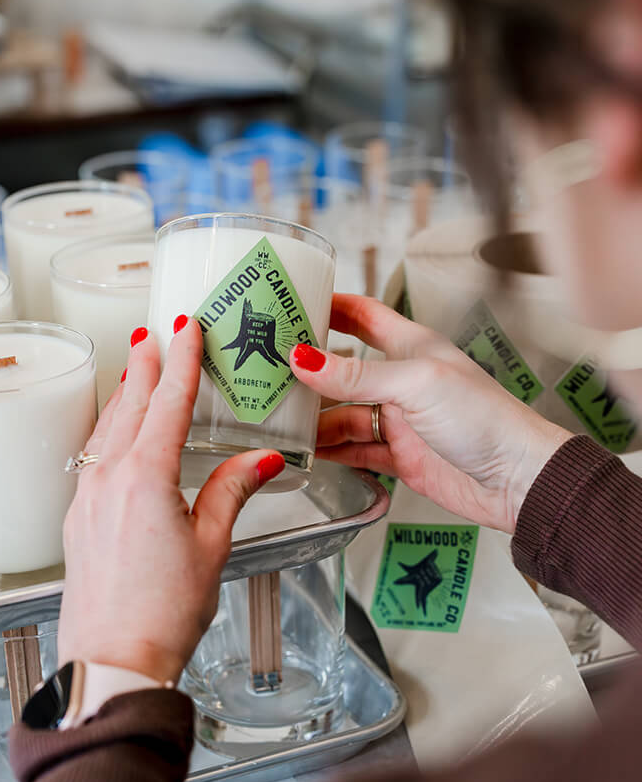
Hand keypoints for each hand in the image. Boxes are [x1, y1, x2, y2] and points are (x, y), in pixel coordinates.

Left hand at [58, 319, 284, 684]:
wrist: (112, 657)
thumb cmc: (162, 612)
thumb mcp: (212, 546)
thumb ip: (231, 493)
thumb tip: (259, 459)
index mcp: (144, 477)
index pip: (167, 403)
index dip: (182, 362)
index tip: (186, 327)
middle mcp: (107, 479)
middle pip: (130, 407)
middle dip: (145, 367)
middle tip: (154, 332)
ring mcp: (86, 498)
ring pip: (107, 431)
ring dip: (125, 396)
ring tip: (136, 370)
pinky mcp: (77, 519)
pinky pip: (95, 458)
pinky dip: (111, 432)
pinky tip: (117, 433)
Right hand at [290, 294, 572, 533]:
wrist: (517, 479)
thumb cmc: (484, 419)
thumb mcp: (415, 385)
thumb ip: (356, 374)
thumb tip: (300, 358)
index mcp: (412, 348)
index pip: (363, 315)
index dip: (329, 306)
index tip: (291, 302)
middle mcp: (402, 381)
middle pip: (342, 369)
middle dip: (306, 370)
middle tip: (263, 369)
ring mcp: (398, 420)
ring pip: (341, 413)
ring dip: (312, 418)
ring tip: (276, 419)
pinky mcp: (399, 456)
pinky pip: (352, 450)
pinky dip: (329, 451)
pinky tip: (304, 451)